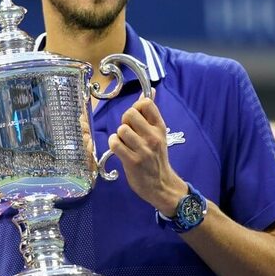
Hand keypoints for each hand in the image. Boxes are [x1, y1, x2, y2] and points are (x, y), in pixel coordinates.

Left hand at [107, 92, 186, 214]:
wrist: (160, 184)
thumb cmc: (156, 156)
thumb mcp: (158, 133)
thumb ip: (150, 113)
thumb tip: (150, 91)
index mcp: (159, 127)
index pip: (146, 103)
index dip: (135, 107)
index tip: (136, 118)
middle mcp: (153, 137)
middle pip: (130, 114)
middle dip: (125, 121)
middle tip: (128, 132)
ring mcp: (143, 149)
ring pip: (121, 129)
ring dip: (119, 135)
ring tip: (125, 143)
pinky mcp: (132, 161)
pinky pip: (115, 143)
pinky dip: (113, 145)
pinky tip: (119, 150)